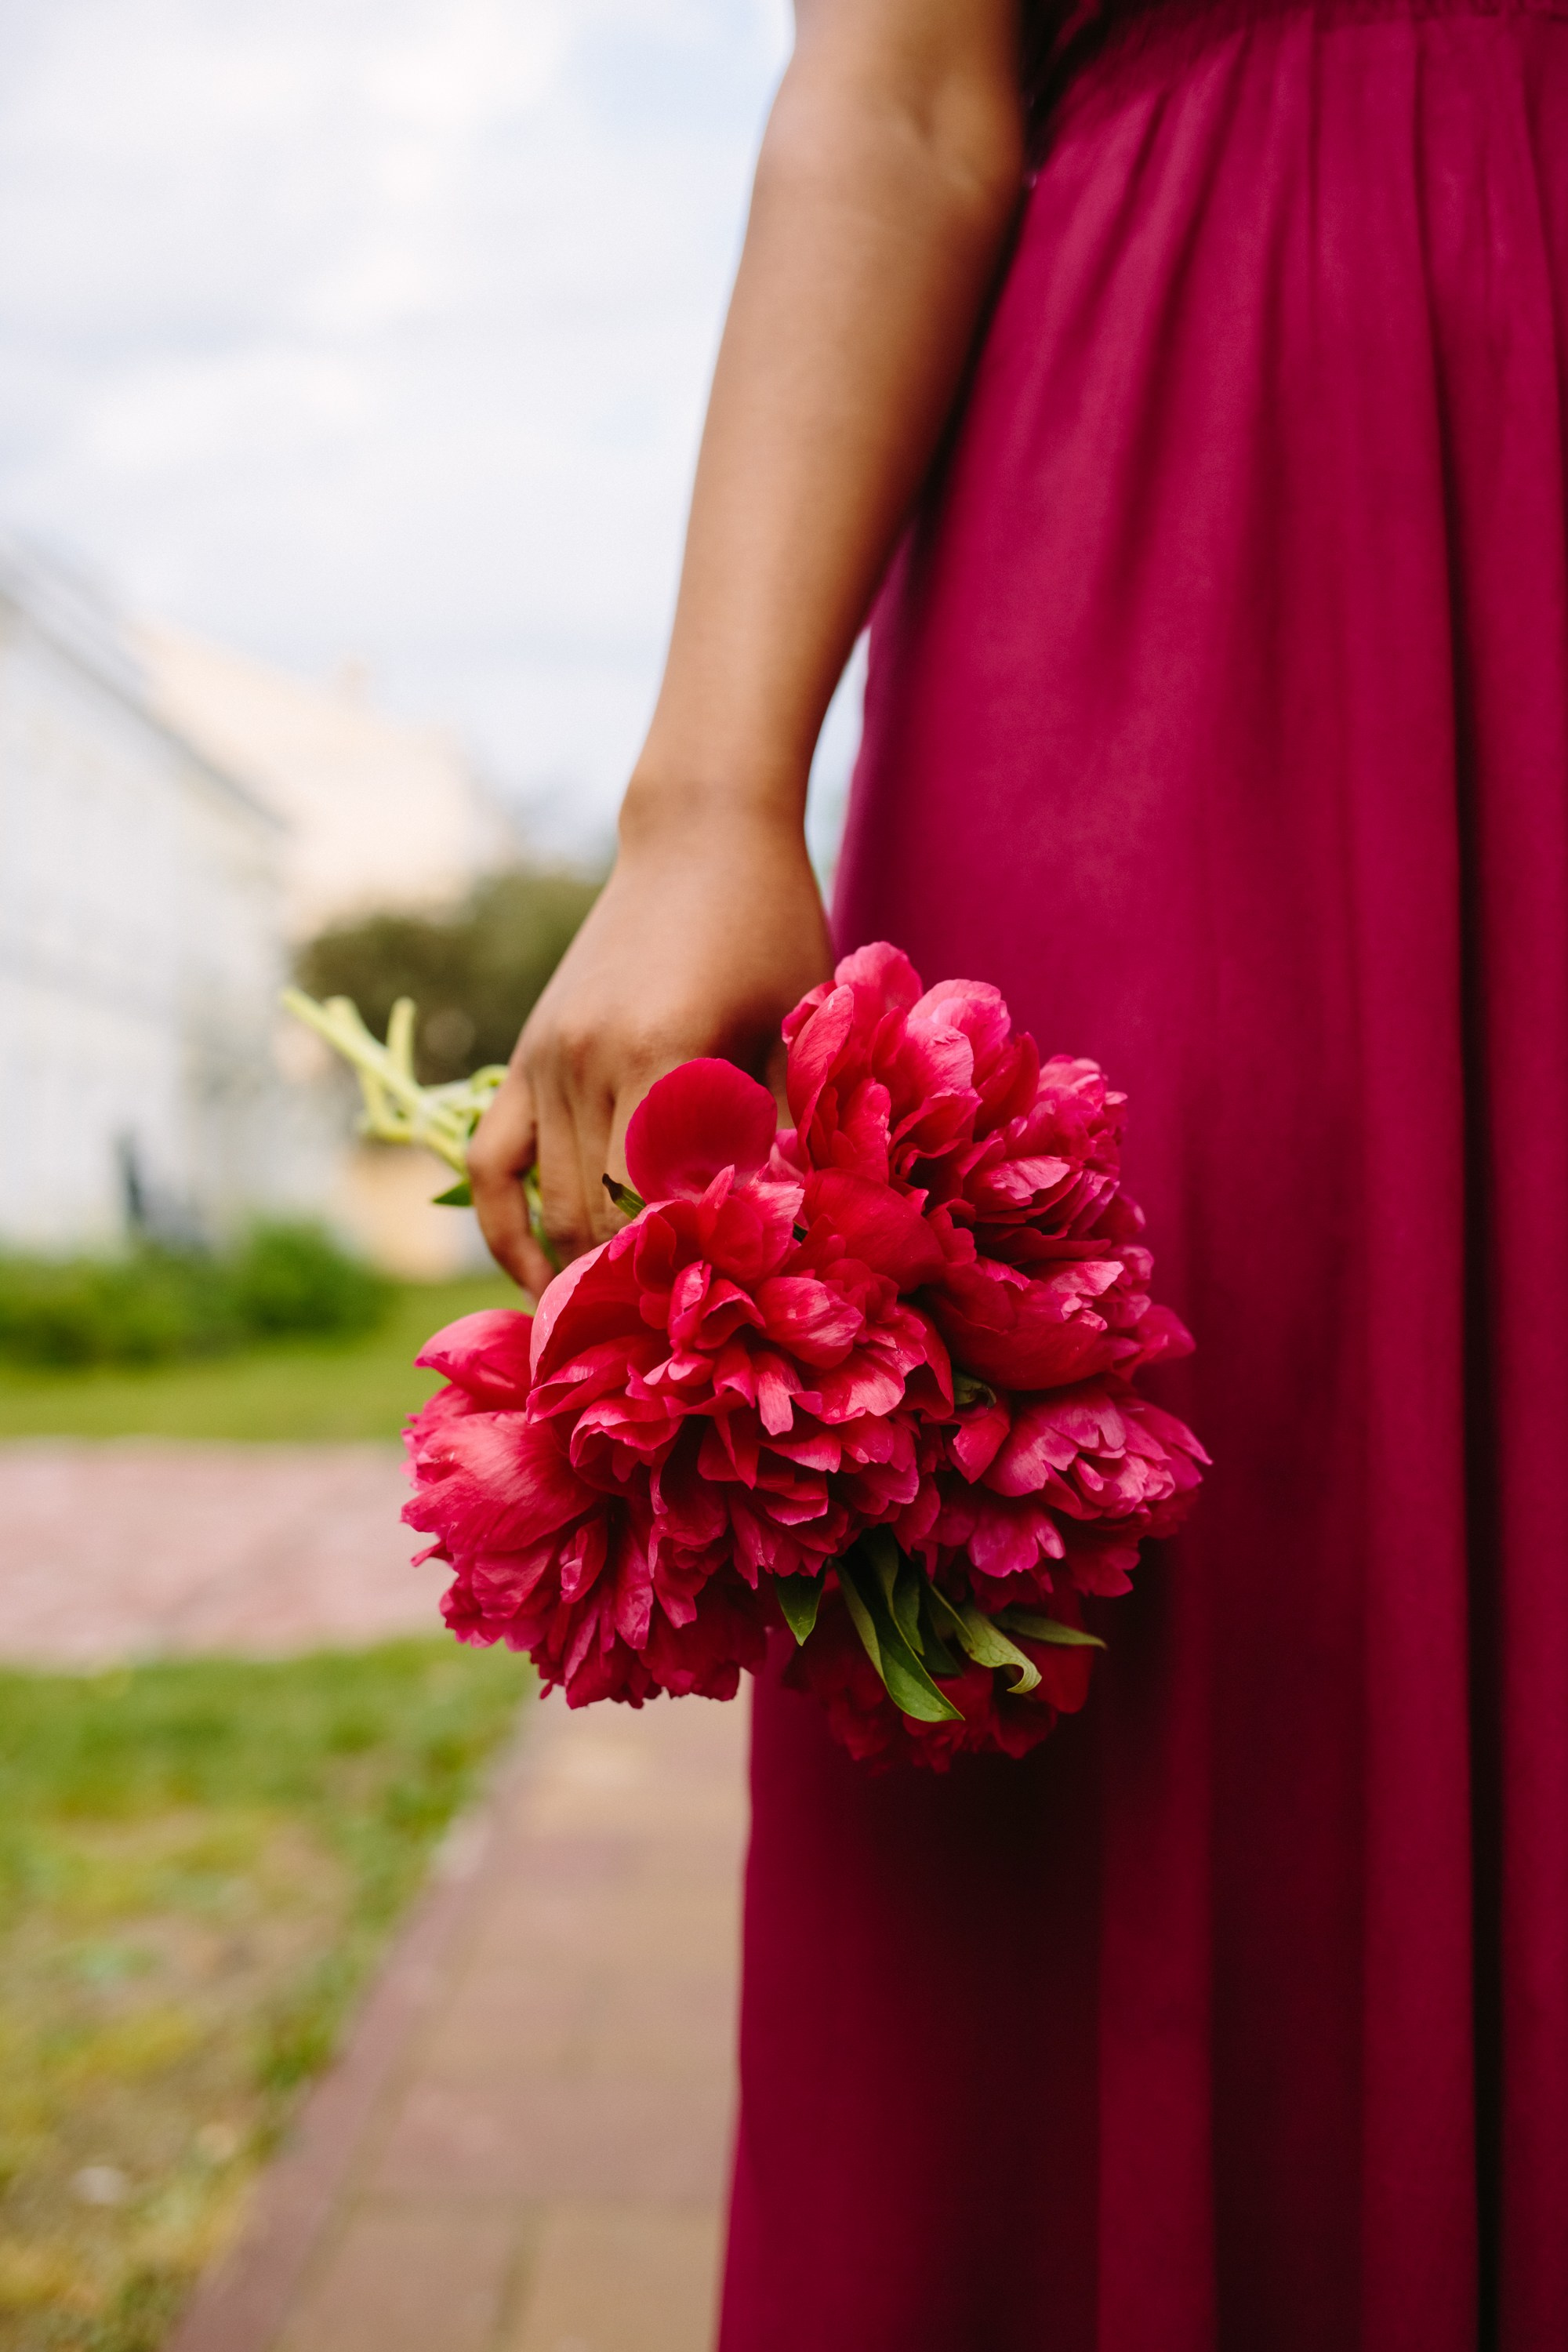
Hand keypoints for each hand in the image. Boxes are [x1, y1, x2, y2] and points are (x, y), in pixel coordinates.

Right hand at [468, 794, 832, 1294]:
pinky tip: (540, 1277)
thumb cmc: (773, 922)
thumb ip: (789, 1127)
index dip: (693, 1268)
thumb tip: (797, 1232)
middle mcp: (588, 1062)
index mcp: (663, 1052)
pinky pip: (494, 1163)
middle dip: (635, 1290)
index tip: (728, 1320)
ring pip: (550, 1204)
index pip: (666, 1202)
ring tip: (617, 1332)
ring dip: (579, 1273)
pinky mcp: (527, 1057)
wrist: (700, 832)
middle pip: (599, 1219)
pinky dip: (509, 1228)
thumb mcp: (800, 1023)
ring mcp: (546, 1060)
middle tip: (676, 1356)